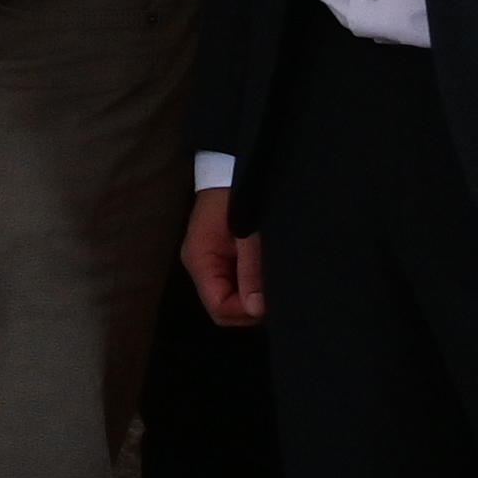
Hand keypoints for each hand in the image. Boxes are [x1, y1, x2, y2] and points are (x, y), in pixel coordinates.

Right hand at [182, 182, 267, 329]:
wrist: (232, 165)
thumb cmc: (239, 197)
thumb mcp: (249, 235)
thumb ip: (252, 271)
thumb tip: (257, 310)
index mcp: (201, 261)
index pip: (219, 307)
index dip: (246, 312)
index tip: (272, 303)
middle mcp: (200, 265)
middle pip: (222, 306)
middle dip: (250, 308)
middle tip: (277, 294)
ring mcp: (208, 260)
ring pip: (229, 296)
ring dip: (252, 295)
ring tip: (274, 282)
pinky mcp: (220, 254)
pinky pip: (234, 281)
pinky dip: (251, 284)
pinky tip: (266, 273)